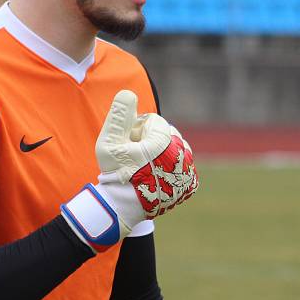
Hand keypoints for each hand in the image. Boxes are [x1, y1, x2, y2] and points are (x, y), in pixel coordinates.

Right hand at [61, 90, 198, 251]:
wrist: (124, 206)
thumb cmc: (115, 172)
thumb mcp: (109, 140)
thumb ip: (119, 113)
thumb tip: (129, 93)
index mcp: (165, 136)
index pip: (151, 121)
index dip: (135, 132)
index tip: (127, 146)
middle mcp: (182, 150)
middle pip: (164, 135)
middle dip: (149, 142)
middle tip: (134, 159)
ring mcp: (188, 168)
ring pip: (173, 150)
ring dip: (161, 155)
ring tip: (144, 170)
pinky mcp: (190, 184)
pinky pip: (181, 167)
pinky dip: (170, 170)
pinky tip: (155, 179)